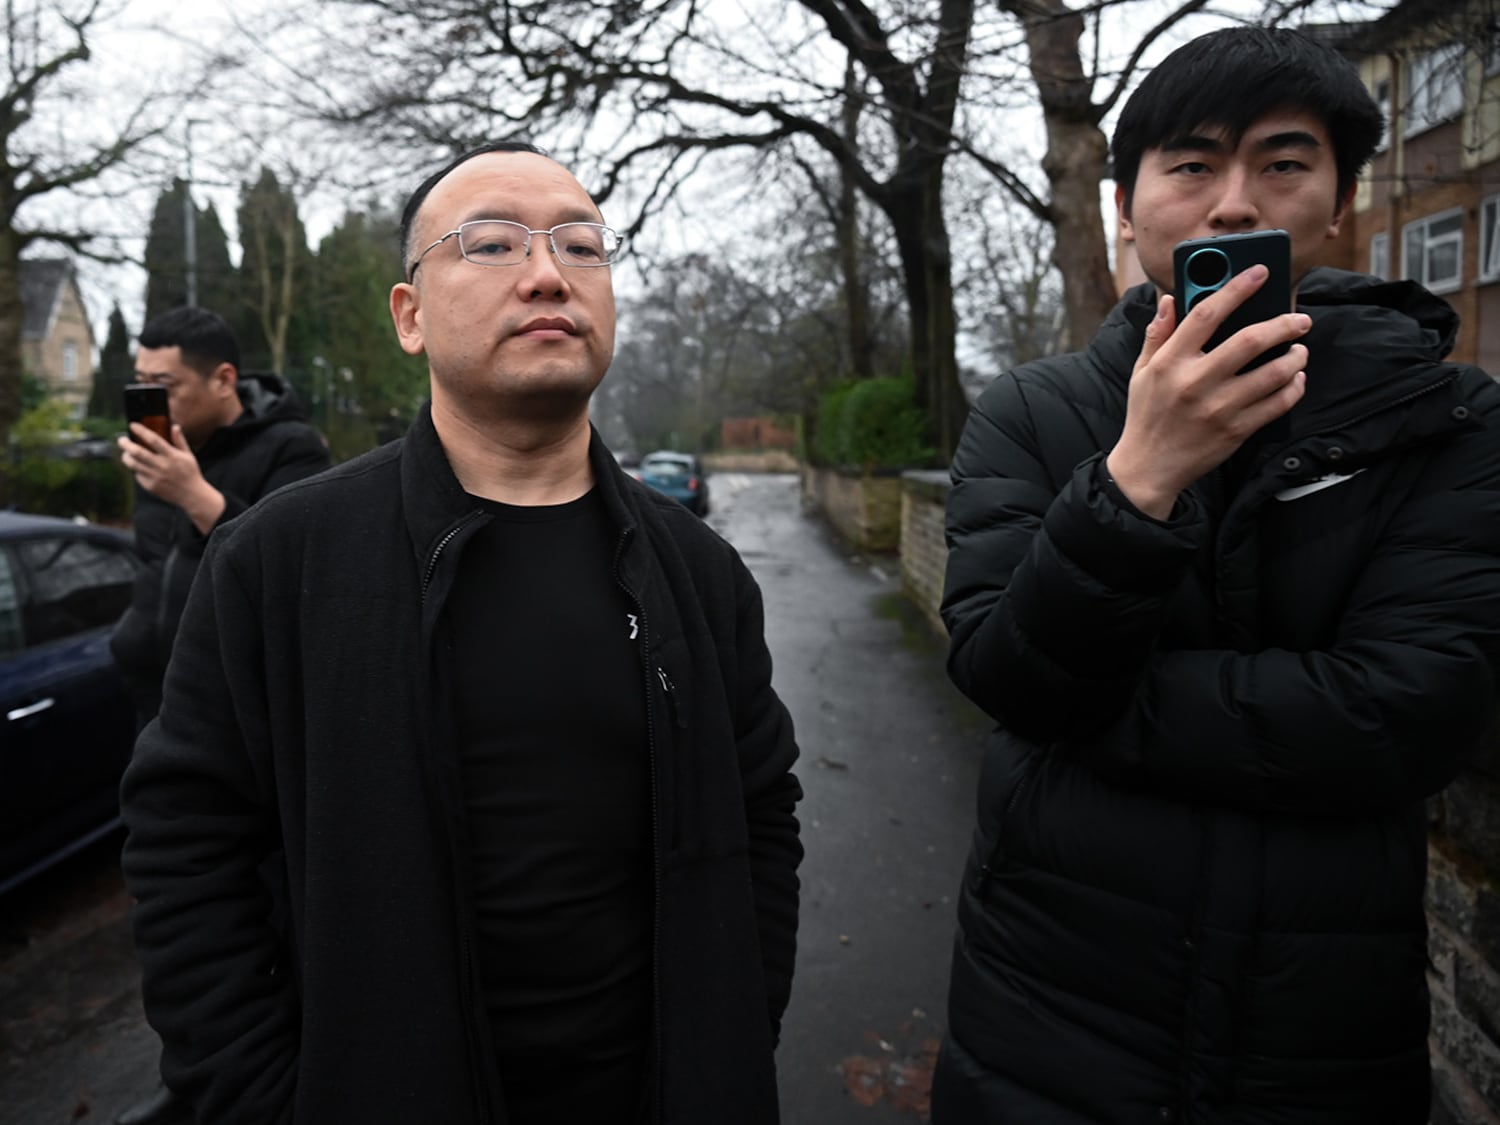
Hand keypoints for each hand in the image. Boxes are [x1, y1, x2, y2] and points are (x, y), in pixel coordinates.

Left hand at [118, 423, 226, 534]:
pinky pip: (138, 475)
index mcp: (172, 456)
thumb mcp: (188, 455)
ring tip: (126, 453)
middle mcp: (162, 466)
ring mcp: (155, 477)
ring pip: (133, 464)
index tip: (132, 425)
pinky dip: (136, 469)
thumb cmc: (190, 473)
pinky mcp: (150, 486)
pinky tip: (138, 466)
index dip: (141, 431)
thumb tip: (174, 426)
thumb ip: (180, 440)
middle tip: (122, 439)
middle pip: (137, 452)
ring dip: (126, 456)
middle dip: (125, 444)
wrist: (192, 495)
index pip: (153, 440)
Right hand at [1106, 265, 1310, 518]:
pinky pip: (1277, 404)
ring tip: (1299, 350)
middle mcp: (1195, 382)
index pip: (1207, 314)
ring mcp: (1218, 409)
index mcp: (1170, 362)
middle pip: (1250, 340)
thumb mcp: (1141, 371)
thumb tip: (1171, 300)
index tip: (1260, 272)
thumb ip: (1157, 334)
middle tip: (1299, 319)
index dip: (1237, 288)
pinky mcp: (1235, 431)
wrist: (1148, 469)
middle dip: (1283, 324)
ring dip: (1295, 357)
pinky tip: (1295, 379)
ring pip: (1273, 373)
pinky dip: (1294, 388)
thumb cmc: (1147, 415)